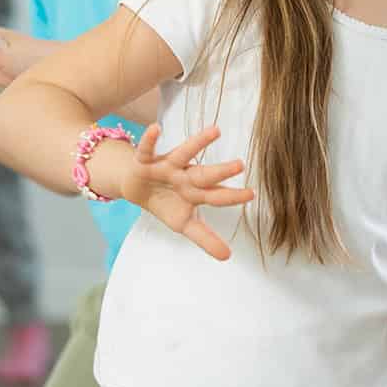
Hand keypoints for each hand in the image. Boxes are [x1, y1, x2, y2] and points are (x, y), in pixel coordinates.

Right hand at [119, 124, 254, 260]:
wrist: (136, 188)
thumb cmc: (165, 203)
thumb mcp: (183, 224)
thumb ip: (205, 238)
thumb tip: (228, 257)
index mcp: (195, 192)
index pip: (216, 195)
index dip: (232, 196)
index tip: (251, 194)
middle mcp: (185, 176)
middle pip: (205, 174)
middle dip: (220, 171)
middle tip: (240, 165)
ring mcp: (167, 166)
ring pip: (184, 153)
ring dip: (198, 142)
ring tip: (215, 131)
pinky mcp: (145, 161)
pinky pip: (148, 149)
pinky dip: (150, 139)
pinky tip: (156, 128)